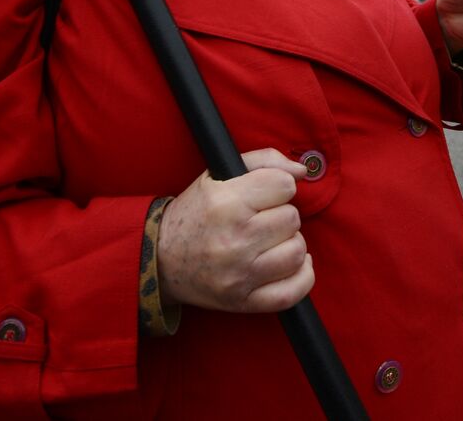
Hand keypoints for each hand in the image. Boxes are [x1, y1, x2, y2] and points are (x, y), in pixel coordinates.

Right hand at [157, 148, 313, 312]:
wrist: (160, 260)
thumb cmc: (196, 214)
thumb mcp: (219, 176)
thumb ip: (264, 161)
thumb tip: (302, 171)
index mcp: (225, 203)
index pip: (284, 186)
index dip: (279, 187)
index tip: (265, 194)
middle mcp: (234, 239)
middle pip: (292, 218)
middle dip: (281, 215)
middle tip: (262, 220)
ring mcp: (240, 274)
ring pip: (296, 251)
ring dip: (289, 244)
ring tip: (270, 242)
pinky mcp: (244, 301)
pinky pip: (293, 291)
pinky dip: (301, 277)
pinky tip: (288, 265)